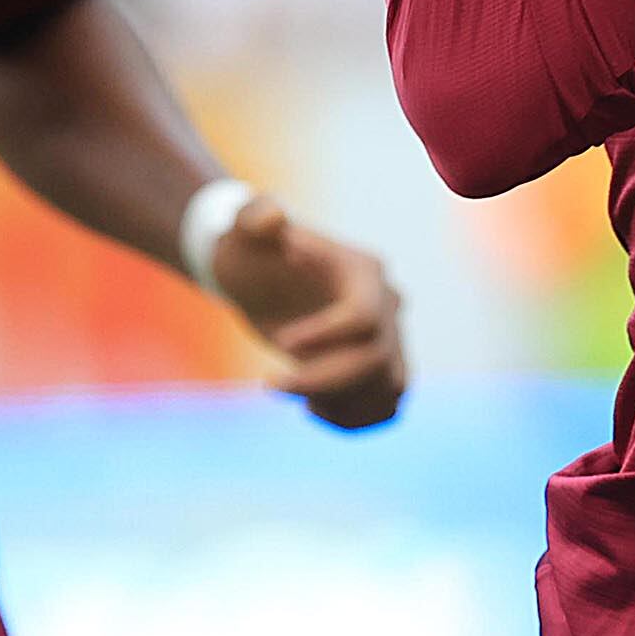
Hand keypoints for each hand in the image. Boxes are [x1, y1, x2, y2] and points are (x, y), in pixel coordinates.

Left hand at [206, 197, 406, 428]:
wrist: (262, 278)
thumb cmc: (252, 251)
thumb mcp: (245, 230)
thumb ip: (255, 217)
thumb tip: (272, 218)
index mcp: (364, 272)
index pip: (365, 315)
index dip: (327, 336)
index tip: (281, 344)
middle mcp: (387, 306)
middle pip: (377, 360)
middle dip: (322, 380)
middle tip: (268, 384)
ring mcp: (389, 340)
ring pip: (389, 388)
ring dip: (342, 403)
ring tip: (294, 394)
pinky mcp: (380, 370)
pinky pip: (386, 406)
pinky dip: (354, 418)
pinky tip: (310, 408)